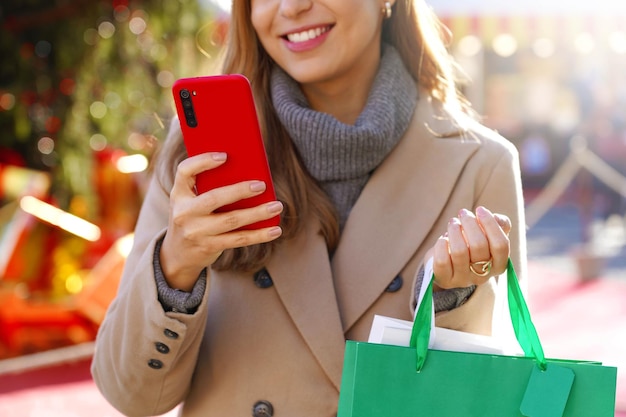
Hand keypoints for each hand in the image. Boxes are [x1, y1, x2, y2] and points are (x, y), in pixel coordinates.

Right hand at [160, 152, 282, 290]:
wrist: (178, 254)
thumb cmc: (192, 217)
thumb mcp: (191, 200)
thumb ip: (209, 186)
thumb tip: (248, 172)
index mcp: (179, 193)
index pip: (185, 171)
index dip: (203, 161)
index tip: (225, 156)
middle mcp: (184, 212)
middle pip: (214, 198)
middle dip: (240, 191)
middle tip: (262, 185)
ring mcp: (196, 232)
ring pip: (231, 220)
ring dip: (257, 213)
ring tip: (276, 206)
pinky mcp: (209, 247)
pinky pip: (238, 239)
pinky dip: (259, 235)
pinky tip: (275, 230)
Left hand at [429, 206, 510, 289]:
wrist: (448, 264)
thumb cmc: (471, 244)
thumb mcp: (487, 235)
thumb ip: (499, 225)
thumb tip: (496, 218)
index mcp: (498, 265)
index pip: (501, 245)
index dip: (490, 224)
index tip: (480, 210)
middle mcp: (483, 275)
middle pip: (479, 245)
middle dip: (469, 223)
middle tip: (463, 213)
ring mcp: (463, 279)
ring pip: (459, 252)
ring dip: (454, 230)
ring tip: (453, 223)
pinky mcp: (445, 280)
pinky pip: (442, 261)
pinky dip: (441, 245)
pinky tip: (443, 239)